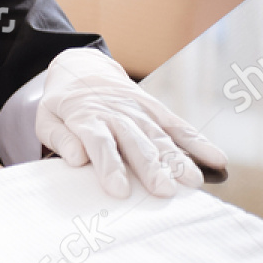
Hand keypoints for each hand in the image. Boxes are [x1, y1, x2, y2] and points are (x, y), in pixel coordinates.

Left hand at [35, 47, 227, 197]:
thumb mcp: (46, 119)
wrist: (82, 69)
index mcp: (87, 116)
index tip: (119, 191)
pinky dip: (199, 143)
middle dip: (151, 167)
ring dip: (178, 160)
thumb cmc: (62, 105)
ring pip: (161, 136)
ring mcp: (140, 110)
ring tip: (192, 183)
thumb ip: (60, 139)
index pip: (99, 142)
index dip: (109, 166)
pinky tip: (216, 161)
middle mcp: (117, 112)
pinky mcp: (157, 110)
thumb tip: (76, 158)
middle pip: (136, 142)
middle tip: (164, 192)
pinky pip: (180, 127)